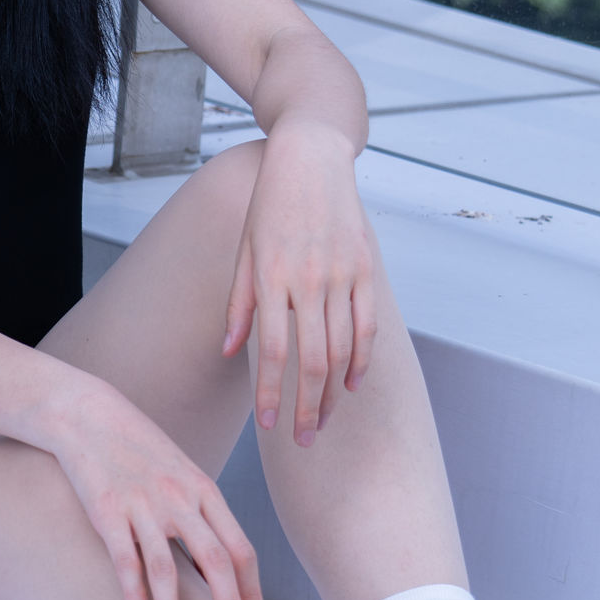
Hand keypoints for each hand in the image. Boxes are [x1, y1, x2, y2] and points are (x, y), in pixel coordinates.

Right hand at [45, 377, 264, 599]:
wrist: (87, 413)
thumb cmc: (136, 449)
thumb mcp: (179, 474)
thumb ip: (200, 514)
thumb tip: (216, 565)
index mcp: (204, 491)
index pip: (241, 549)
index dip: (252, 594)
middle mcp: (180, 499)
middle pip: (217, 562)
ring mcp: (143, 504)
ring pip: (167, 569)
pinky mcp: (106, 509)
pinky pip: (124, 559)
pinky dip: (134, 595)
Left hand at [221, 118, 375, 444]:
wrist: (310, 158)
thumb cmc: (269, 206)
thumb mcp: (244, 251)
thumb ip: (239, 304)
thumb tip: (231, 351)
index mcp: (272, 278)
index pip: (274, 353)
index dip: (273, 395)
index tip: (270, 426)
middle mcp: (309, 280)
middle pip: (314, 362)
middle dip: (307, 409)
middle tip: (303, 441)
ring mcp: (342, 274)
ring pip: (343, 350)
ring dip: (334, 394)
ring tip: (324, 421)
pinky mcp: (365, 268)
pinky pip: (368, 327)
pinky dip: (362, 361)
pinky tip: (352, 385)